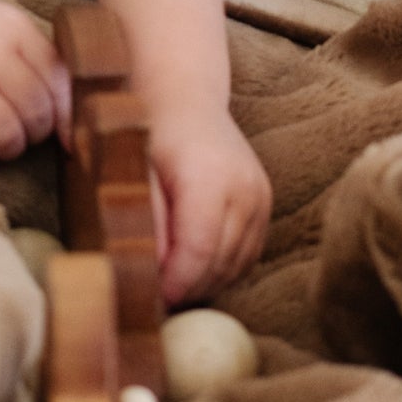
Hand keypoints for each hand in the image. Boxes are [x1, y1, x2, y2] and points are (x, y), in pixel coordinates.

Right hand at [0, 0, 69, 172]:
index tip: (61, 132)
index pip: (60, 79)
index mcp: (9, 23)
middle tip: (18, 131)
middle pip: (37, 111)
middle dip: (33, 132)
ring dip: (7, 148)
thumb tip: (73, 118)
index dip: (65, 113)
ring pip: (8, 135)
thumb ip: (33, 56)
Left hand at [149, 112, 272, 302]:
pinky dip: (225, 268)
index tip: (156, 297)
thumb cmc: (150, 135)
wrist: (186, 101)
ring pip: (238, 263)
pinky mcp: (265, 202)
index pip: (199, 249)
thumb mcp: (135, 174)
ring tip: (176, 287)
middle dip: (190, 288)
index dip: (178, 281)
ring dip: (208, 282)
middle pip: (221, 261)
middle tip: (160, 301)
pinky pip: (249, 252)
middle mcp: (242, 188)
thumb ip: (146, 222)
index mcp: (208, 178)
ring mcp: (259, 195)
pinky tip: (198, 268)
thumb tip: (150, 272)